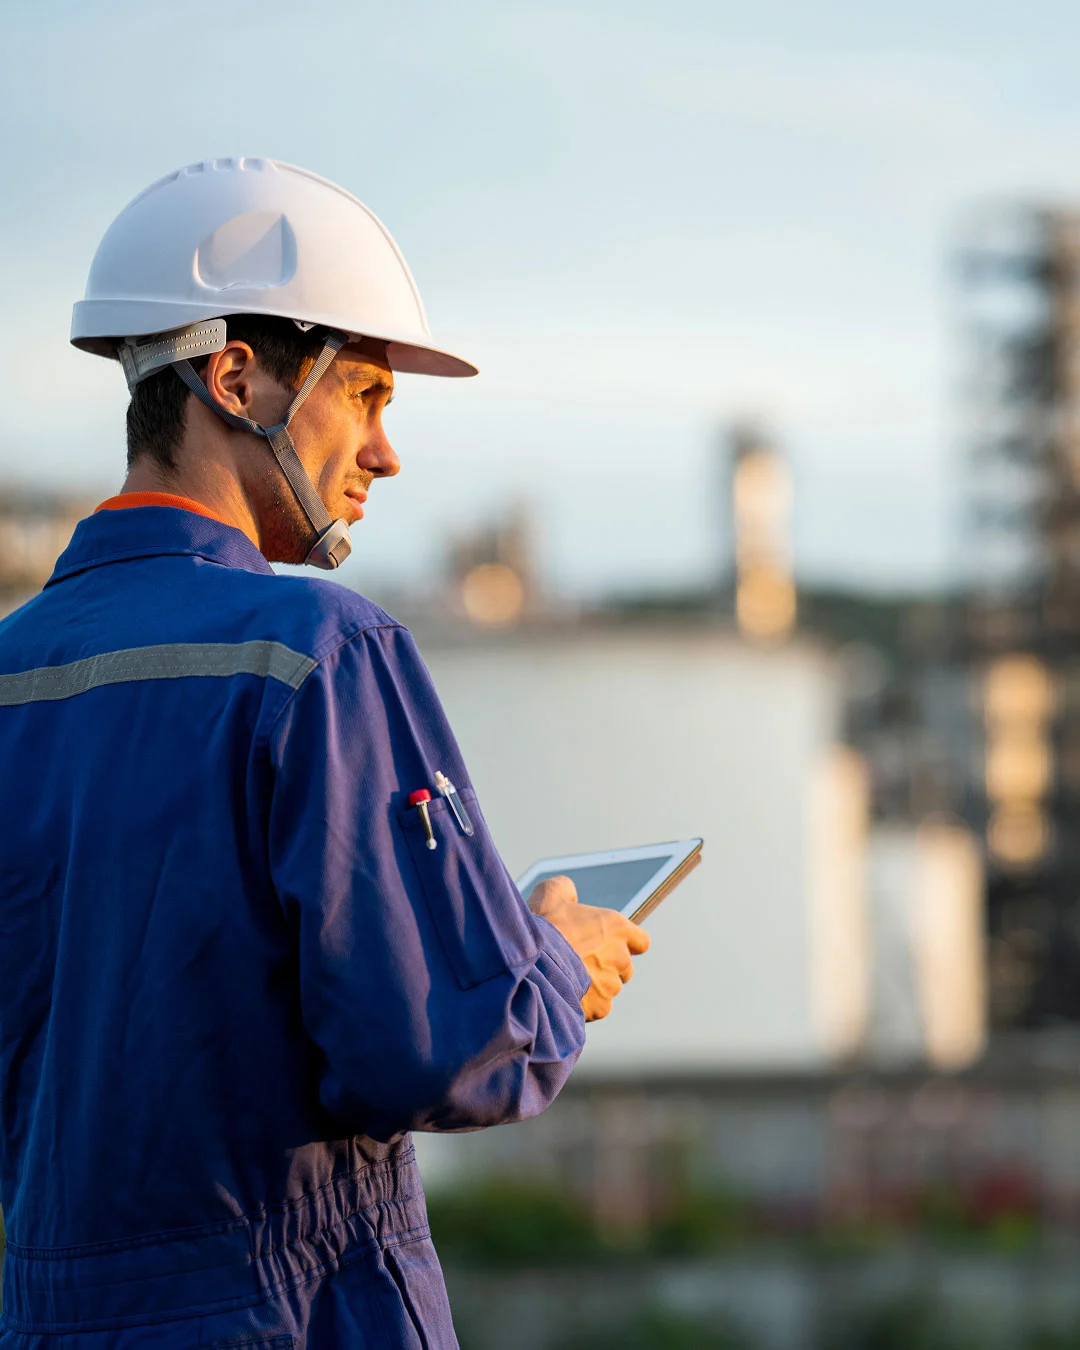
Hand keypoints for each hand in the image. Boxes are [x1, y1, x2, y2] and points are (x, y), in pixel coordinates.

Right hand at [527, 875, 650, 1021]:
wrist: (529, 964)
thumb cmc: (541, 927)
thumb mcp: (551, 893)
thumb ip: (567, 889)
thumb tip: (570, 893)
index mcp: (617, 928)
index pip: (641, 941)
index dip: (626, 944)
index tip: (610, 946)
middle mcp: (620, 956)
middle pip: (625, 967)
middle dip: (608, 967)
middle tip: (581, 963)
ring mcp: (612, 984)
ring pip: (610, 988)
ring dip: (596, 986)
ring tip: (569, 979)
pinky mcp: (601, 1007)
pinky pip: (598, 1007)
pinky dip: (587, 1004)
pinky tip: (567, 993)